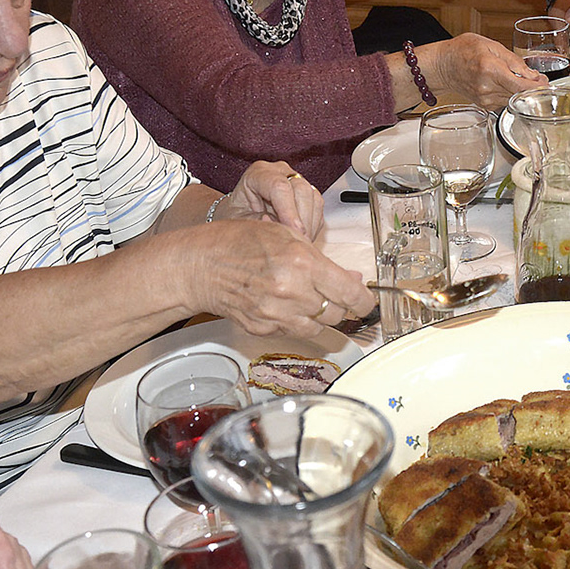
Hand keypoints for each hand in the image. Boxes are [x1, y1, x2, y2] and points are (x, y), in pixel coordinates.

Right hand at [187, 222, 372, 337]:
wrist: (201, 266)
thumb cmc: (240, 243)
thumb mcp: (288, 236)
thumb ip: (323, 261)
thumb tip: (353, 279)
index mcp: (302, 264)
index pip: (350, 294)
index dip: (365, 301)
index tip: (367, 301)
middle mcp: (292, 292)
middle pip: (337, 313)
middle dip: (341, 304)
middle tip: (335, 293)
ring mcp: (277, 315)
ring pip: (319, 327)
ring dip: (321, 315)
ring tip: (308, 297)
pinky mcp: (264, 330)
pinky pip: (295, 332)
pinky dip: (298, 322)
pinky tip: (288, 305)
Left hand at [225, 161, 324, 238]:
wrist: (240, 214)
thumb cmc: (235, 216)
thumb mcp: (238, 221)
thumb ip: (256, 222)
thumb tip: (278, 226)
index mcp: (258, 173)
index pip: (279, 186)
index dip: (288, 211)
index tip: (294, 232)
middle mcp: (279, 172)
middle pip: (301, 189)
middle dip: (301, 220)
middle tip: (296, 242)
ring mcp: (295, 180)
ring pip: (314, 199)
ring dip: (309, 225)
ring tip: (296, 242)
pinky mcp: (306, 193)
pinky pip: (318, 209)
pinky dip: (312, 226)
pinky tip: (300, 238)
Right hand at [419, 33, 544, 107]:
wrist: (442, 65)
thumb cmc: (463, 50)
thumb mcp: (490, 45)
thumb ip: (514, 60)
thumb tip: (532, 75)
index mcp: (490, 69)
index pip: (520, 85)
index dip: (537, 87)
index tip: (546, 84)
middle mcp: (487, 87)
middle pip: (519, 94)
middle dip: (532, 88)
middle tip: (540, 79)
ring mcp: (484, 98)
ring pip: (513, 99)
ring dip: (522, 91)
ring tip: (524, 79)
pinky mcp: (483, 104)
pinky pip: (504, 101)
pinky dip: (510, 94)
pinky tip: (509, 84)